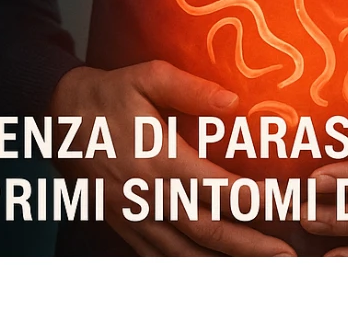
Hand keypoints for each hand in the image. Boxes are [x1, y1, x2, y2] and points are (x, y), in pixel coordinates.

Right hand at [49, 60, 296, 257]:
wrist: (59, 118)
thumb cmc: (110, 94)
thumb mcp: (148, 76)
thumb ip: (191, 89)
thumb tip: (233, 102)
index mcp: (160, 160)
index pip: (218, 189)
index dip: (255, 201)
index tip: (287, 203)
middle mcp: (150, 197)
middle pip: (209, 233)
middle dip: (252, 248)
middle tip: (288, 258)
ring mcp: (136, 219)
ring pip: (187, 256)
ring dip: (226, 267)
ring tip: (262, 271)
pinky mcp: (126, 228)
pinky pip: (162, 259)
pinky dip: (192, 268)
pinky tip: (217, 270)